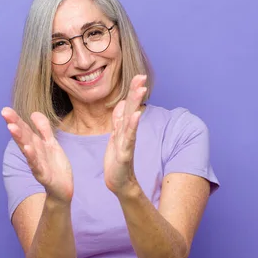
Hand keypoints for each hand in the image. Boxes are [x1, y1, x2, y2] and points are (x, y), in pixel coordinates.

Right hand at [1, 108, 72, 202]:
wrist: (63, 188)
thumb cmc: (55, 166)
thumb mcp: (51, 143)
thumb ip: (43, 129)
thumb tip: (33, 113)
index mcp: (36, 144)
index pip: (25, 129)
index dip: (16, 119)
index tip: (5, 109)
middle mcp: (34, 153)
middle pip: (23, 137)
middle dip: (14, 124)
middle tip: (4, 113)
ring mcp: (37, 164)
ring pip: (27, 149)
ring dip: (20, 139)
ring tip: (12, 127)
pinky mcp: (43, 175)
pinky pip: (36, 165)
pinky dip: (32, 157)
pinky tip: (27, 148)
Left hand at [104, 75, 146, 195]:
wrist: (118, 181)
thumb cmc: (117, 160)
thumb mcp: (116, 136)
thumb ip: (119, 120)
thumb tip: (123, 103)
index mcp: (124, 128)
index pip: (129, 106)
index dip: (133, 91)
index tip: (139, 76)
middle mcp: (127, 133)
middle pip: (132, 109)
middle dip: (136, 93)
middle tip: (142, 77)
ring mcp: (127, 142)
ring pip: (131, 120)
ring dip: (136, 104)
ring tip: (141, 90)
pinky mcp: (125, 153)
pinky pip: (129, 137)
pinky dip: (132, 125)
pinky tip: (136, 115)